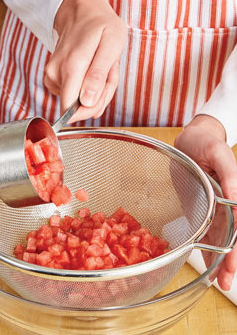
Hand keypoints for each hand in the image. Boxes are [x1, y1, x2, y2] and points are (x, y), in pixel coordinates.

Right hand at [44, 0, 126, 122]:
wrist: (80, 11)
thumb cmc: (100, 26)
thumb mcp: (111, 45)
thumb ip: (98, 76)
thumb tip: (86, 102)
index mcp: (71, 67)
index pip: (72, 110)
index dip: (91, 109)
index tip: (104, 91)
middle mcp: (56, 74)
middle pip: (76, 109)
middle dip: (98, 99)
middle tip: (108, 75)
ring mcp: (52, 76)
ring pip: (77, 102)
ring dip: (96, 91)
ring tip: (101, 68)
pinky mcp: (52, 79)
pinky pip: (73, 95)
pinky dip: (87, 87)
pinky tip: (92, 69)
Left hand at [174, 114, 236, 290]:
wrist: (190, 141)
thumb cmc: (206, 143)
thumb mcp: (219, 154)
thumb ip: (229, 175)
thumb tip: (235, 196)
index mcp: (234, 194)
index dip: (236, 248)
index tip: (231, 266)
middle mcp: (227, 205)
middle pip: (232, 237)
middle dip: (229, 260)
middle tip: (225, 282)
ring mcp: (214, 208)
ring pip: (220, 238)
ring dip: (220, 259)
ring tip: (219, 282)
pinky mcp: (201, 208)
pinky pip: (205, 230)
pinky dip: (206, 247)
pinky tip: (207, 263)